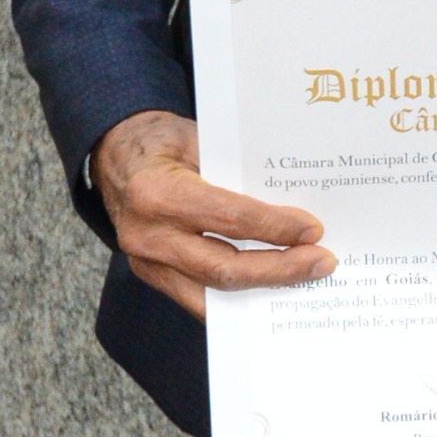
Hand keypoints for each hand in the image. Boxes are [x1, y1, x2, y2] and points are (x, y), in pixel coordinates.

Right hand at [91, 109, 333, 324]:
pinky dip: (240, 297)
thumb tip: (292, 203)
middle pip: (224, 267)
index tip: (313, 230)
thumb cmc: (161, 142)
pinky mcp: (151, 276)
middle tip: (322, 263)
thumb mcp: (198, 139)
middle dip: (280, 269)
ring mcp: (145, 262)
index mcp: (156, 193)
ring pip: (214, 292)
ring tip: (305, 279)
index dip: (276, 228)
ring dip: (264, 289)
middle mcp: (146, 235)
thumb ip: (237, 172)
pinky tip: (272, 290)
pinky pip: (201, 297)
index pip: (229, 219)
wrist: (114, 155)